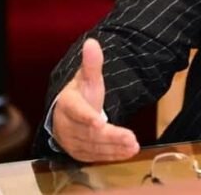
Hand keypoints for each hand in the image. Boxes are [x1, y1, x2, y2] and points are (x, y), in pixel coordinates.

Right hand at [51, 38, 139, 161]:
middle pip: (89, 133)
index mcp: (67, 105)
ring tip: (133, 146)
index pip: (76, 112)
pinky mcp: (80, 153)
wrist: (68, 115)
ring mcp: (72, 141)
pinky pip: (96, 156)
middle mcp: (67, 126)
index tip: (99, 122)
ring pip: (94, 147)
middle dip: (111, 137)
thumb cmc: (80, 95)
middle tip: (131, 139)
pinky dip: (112, 155)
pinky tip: (127, 152)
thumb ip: (92, 63)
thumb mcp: (87, 78)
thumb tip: (92, 42)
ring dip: (114, 148)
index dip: (87, 118)